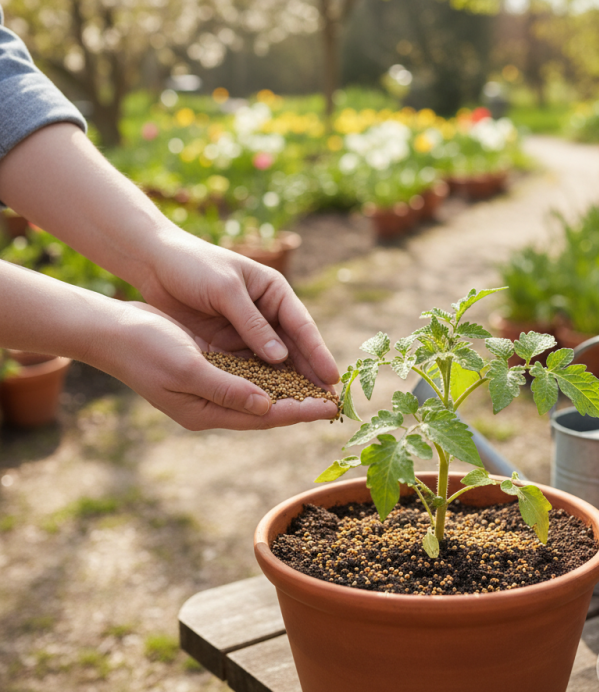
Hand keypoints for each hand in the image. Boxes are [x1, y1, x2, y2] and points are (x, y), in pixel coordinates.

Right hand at [98, 301, 337, 430]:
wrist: (113, 330)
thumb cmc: (147, 349)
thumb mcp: (189, 370)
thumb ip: (228, 390)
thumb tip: (267, 406)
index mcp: (207, 413)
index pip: (266, 417)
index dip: (300, 412)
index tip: (331, 408)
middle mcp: (213, 404)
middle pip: (269, 407)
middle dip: (302, 402)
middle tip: (337, 398)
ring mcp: (211, 385)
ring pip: (261, 389)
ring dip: (290, 385)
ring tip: (322, 381)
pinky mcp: (210, 365)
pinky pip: (248, 370)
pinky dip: (271, 368)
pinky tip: (292, 360)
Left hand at [137, 228, 338, 384]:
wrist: (155, 261)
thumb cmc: (193, 266)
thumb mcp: (225, 291)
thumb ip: (251, 324)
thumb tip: (280, 358)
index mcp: (274, 291)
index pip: (302, 326)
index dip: (317, 353)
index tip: (331, 376)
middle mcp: (266, 312)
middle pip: (293, 348)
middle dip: (310, 374)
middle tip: (327, 402)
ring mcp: (247, 329)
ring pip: (274, 362)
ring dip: (288, 383)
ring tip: (305, 408)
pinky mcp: (227, 342)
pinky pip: (249, 366)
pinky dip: (260, 383)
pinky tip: (269, 402)